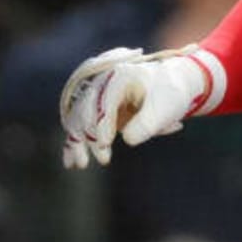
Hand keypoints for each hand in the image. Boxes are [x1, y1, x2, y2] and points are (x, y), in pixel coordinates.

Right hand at [58, 46, 213, 168]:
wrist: (171, 88)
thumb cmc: (169, 95)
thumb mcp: (164, 110)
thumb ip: (147, 124)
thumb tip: (127, 139)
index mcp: (120, 76)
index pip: (104, 99)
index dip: (102, 122)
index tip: (105, 143)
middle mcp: (104, 84)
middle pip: (87, 109)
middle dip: (90, 135)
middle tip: (103, 159)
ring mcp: (99, 97)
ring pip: (79, 119)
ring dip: (78, 141)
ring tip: (80, 164)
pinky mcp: (98, 112)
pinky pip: (80, 126)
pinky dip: (74, 142)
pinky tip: (70, 162)